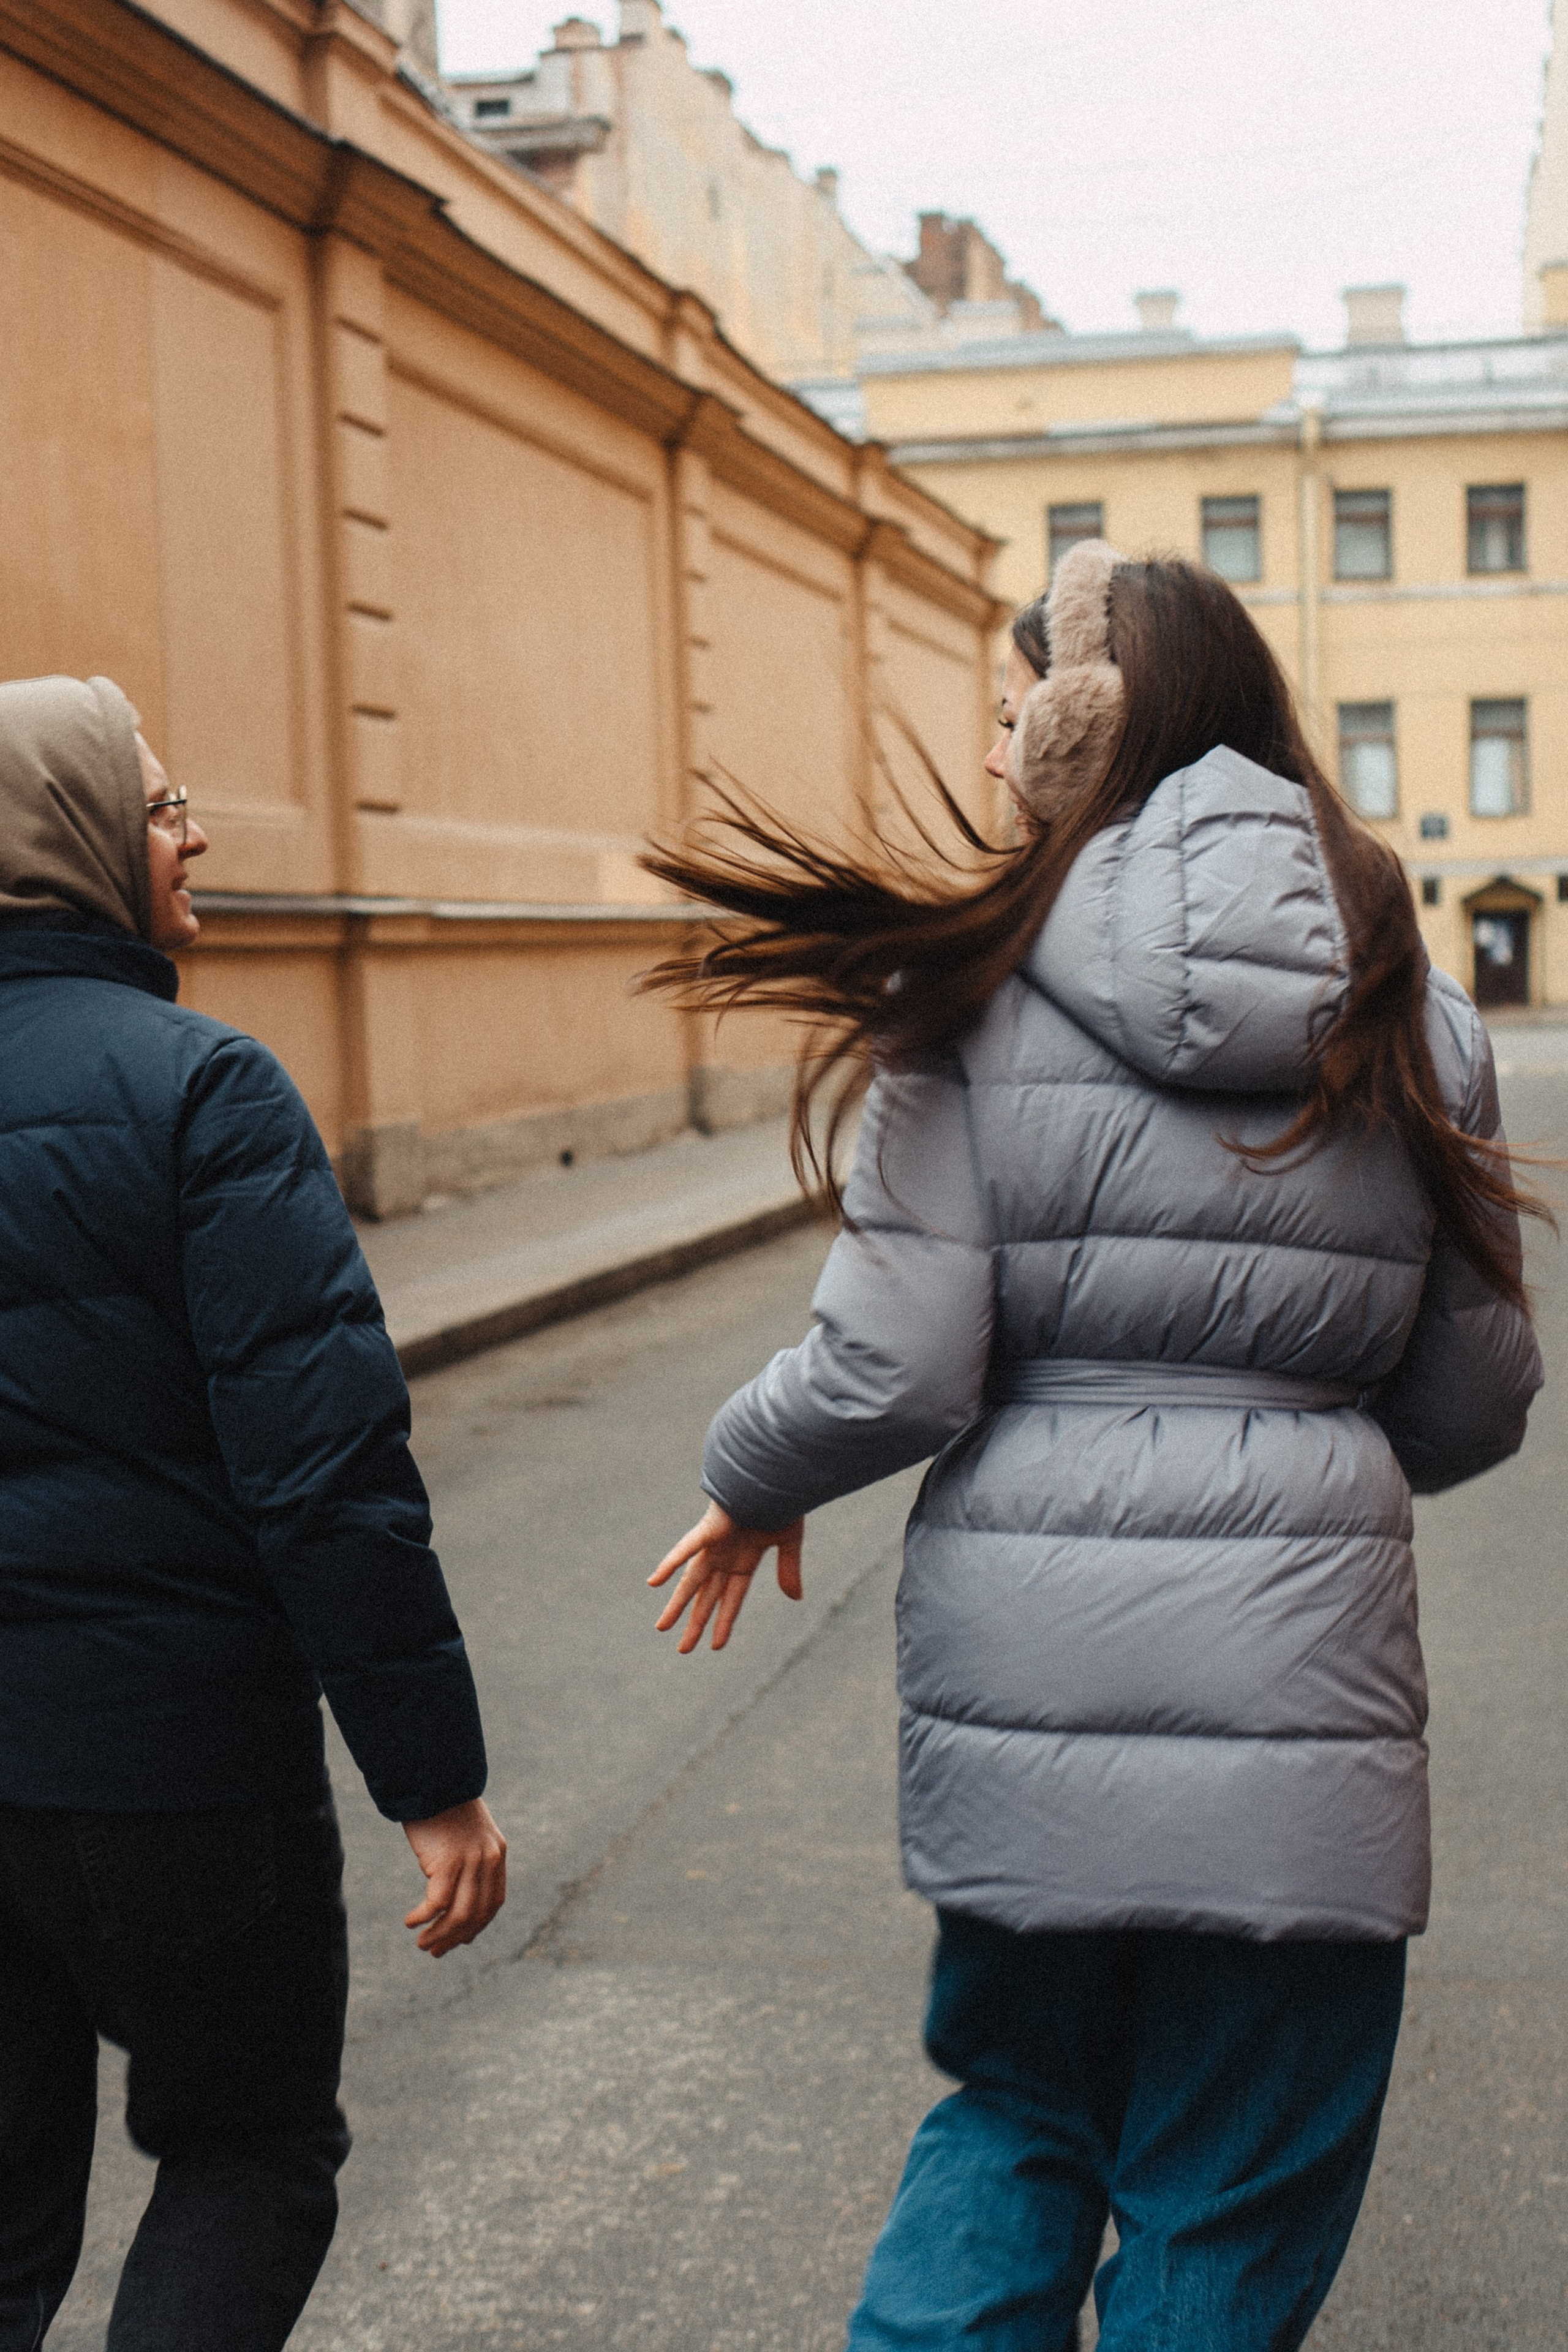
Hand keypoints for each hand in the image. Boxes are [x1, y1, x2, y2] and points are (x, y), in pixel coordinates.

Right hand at [402, 1797, 506, 1956]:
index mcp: (498, 1854)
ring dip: (440, 1935)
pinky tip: (410, 1921)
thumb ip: (470, 1862)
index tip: (461, 1940)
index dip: (477, 1926)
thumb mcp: (466, 1835)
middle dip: (456, 1938)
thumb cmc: (443, 1806)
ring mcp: (471, 1862)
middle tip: (435, 1951)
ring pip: (459, 1915)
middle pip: (477, 1914)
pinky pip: (438, 1903)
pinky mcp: (449, 1862)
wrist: (434, 1778)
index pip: (493, 1902)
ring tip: (422, 1944)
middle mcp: (490, 1860)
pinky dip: (424, 1917)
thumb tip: (454, 1901)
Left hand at [649, 1500, 804, 1652]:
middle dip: (696, 1622)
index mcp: (745, 1559)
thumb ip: (788, 1569)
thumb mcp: (789, 1542)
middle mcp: (725, 1555)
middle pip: (707, 1596)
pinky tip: (654, 1582)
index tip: (715, 1646)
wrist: (776, 1473)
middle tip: (683, 1649)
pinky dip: (670, 1564)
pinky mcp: (708, 1528)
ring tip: (662, 1627)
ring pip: (691, 1581)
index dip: (724, 1622)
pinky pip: (686, 1548)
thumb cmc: (783, 1501)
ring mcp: (714, 1544)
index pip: (731, 1599)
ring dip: (677, 1605)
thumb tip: (795, 1599)